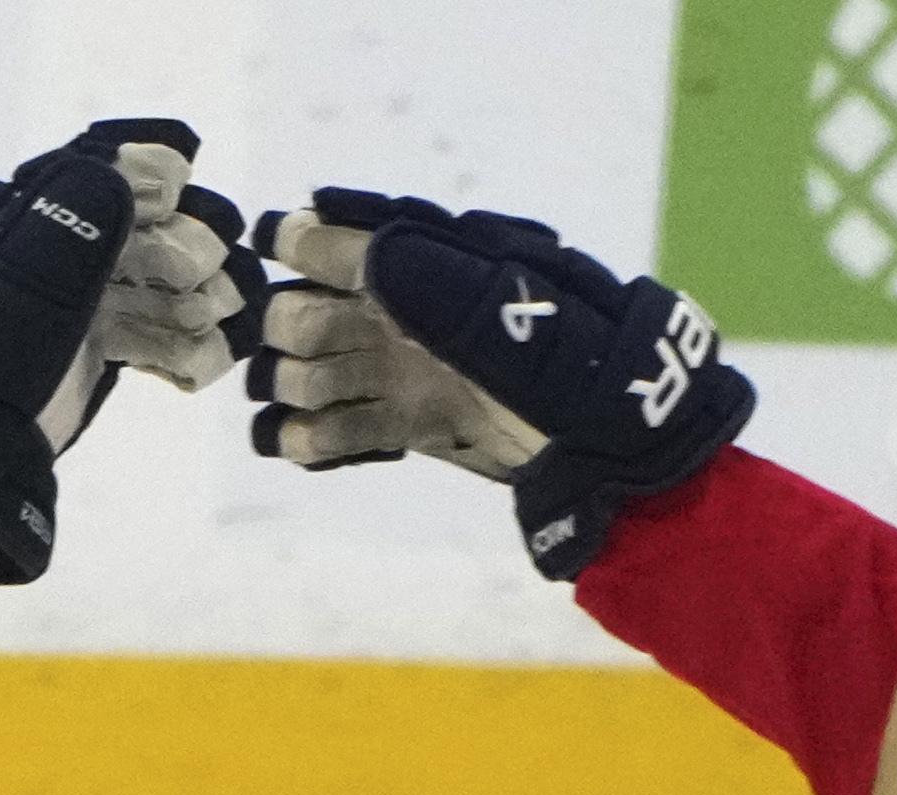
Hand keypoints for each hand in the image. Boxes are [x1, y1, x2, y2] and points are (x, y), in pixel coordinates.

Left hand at [0, 118, 229, 587]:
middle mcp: (52, 252)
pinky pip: (146, 334)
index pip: (99, 172)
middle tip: (203, 282)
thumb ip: (77, 221)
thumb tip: (136, 166)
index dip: (150, 178)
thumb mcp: (22, 284)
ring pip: (154, 284)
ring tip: (210, 326)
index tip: (180, 193)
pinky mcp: (89, 353)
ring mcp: (73, 305)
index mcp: (22, 217)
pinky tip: (191, 370)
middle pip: (142, 228)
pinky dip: (177, 349)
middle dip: (184, 248)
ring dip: (192, 302)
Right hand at [247, 193, 748, 578]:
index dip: (299, 239)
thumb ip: (428, 278)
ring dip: (296, 388)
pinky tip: (303, 447)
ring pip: (309, 372)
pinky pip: (337, 432)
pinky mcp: (413, 428)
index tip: (275, 248)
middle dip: (297, 332)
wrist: (621, 453)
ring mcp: (405, 374)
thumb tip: (346, 241)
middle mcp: (406, 317)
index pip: (339, 239)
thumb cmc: (577, 372)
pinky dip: (310, 441)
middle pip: (305, 312)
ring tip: (320, 408)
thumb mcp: (509, 313)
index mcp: (429, 270)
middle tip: (326, 359)